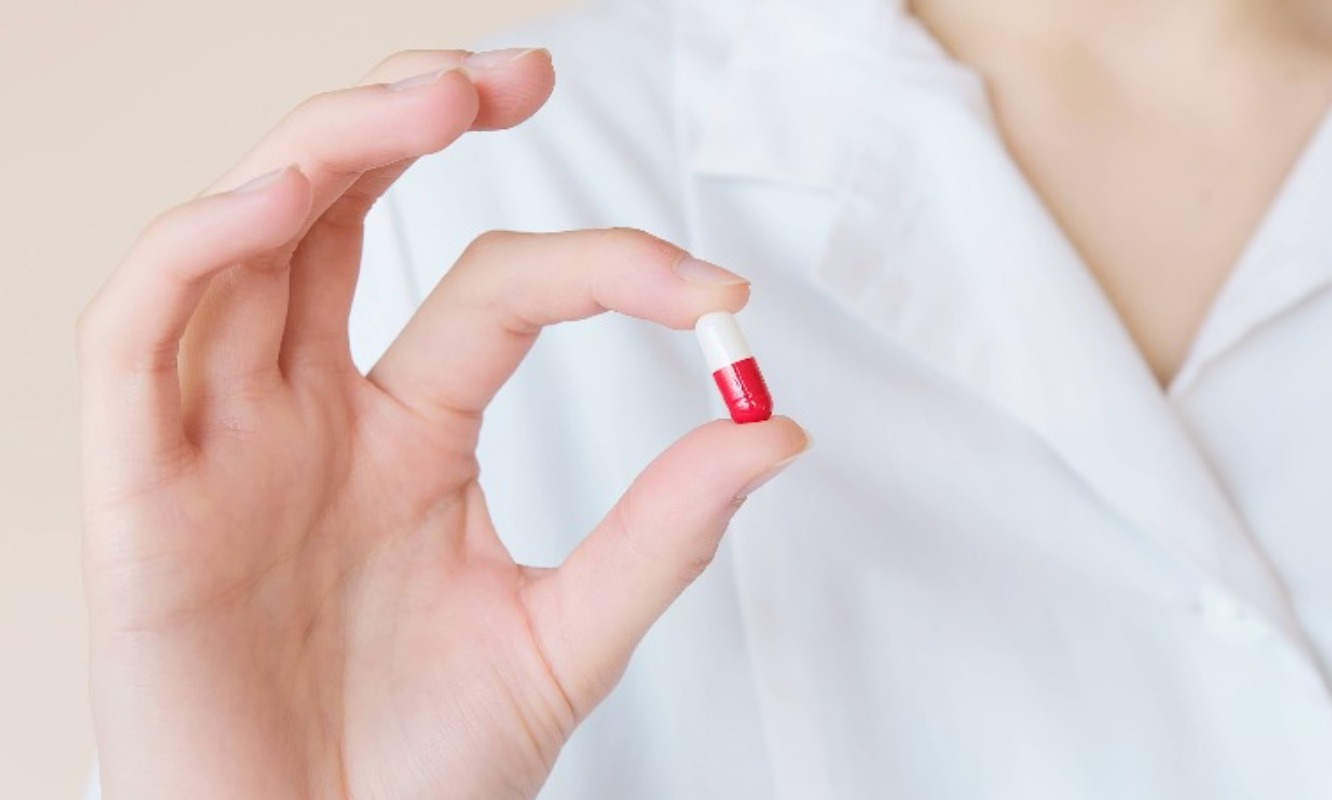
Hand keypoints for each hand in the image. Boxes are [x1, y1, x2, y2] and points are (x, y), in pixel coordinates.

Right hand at [79, 48, 807, 799]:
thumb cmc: (419, 774)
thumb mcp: (562, 640)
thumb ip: (660, 534)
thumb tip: (772, 426)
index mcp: (409, 434)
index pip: (500, 289)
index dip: (605, 266)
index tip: (715, 294)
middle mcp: (310, 412)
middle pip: (344, 207)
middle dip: (421, 117)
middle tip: (527, 70)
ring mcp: (222, 440)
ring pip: (246, 238)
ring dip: (329, 146)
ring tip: (436, 101)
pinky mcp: (138, 496)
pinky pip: (141, 335)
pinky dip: (202, 251)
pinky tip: (289, 201)